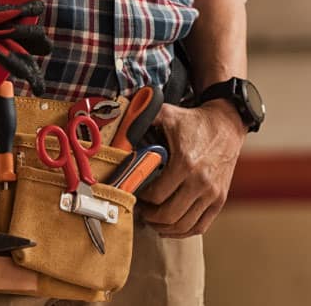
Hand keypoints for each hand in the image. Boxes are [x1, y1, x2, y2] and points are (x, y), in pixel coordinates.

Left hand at [137, 99, 246, 237]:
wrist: (226, 124)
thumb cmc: (193, 121)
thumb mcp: (166, 114)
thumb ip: (142, 119)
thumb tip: (120, 127)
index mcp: (185, 164)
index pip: (156, 195)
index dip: (141, 199)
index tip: (133, 194)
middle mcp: (201, 182)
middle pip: (169, 215)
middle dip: (149, 216)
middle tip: (140, 210)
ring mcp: (212, 194)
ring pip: (183, 225)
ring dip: (164, 227)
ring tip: (152, 220)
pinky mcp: (220, 200)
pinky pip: (200, 226)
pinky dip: (182, 231)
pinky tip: (169, 226)